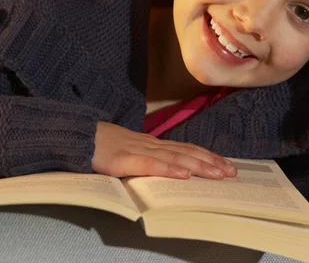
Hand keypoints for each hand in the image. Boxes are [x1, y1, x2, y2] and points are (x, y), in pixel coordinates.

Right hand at [92, 121, 237, 179]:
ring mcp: (138, 150)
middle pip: (186, 153)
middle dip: (211, 163)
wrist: (76, 134)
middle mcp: (150, 144)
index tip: (226, 165)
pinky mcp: (124, 160)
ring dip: (198, 166)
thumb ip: (147, 157)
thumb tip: (168, 167)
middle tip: (232, 173)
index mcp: (152, 143)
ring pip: (174, 158)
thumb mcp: (129, 150)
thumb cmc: (101, 144)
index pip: (186, 149)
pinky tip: (182, 175)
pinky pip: (149, 165)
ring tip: (217, 174)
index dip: (207, 157)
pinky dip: (168, 170)